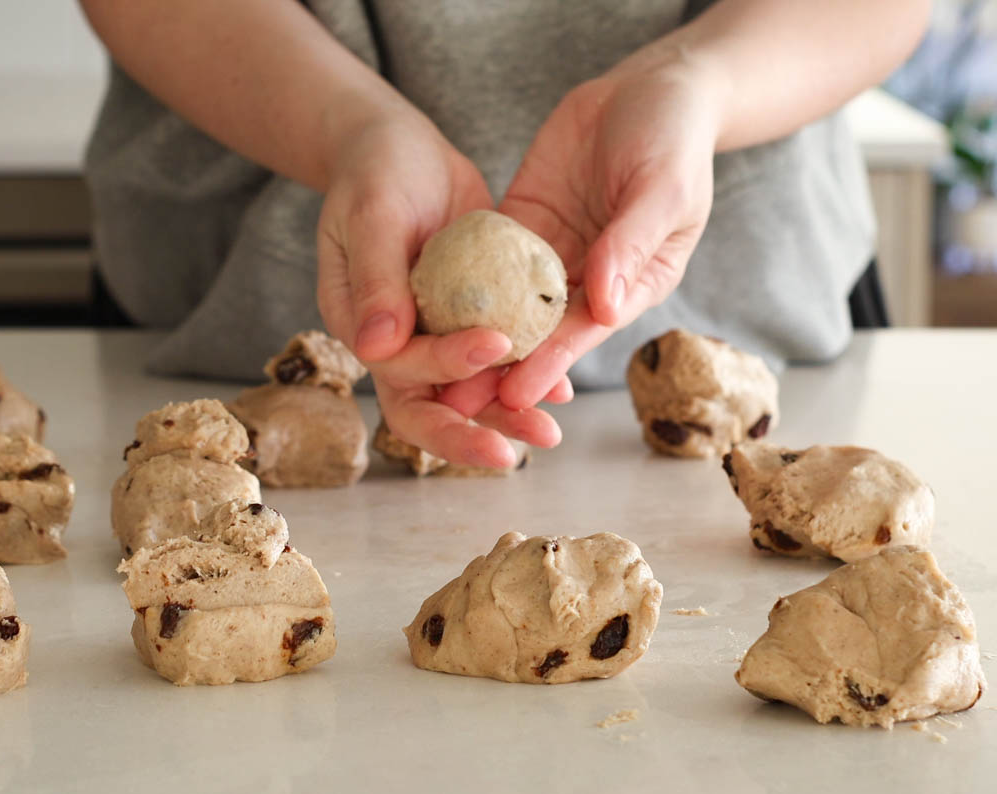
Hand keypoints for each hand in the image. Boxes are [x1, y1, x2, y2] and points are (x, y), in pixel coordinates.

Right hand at [316, 111, 562, 466]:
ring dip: (507, 413)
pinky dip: (524, 372)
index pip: (399, 367)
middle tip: (527, 444)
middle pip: (428, 406)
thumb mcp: (372, 215)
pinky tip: (562, 388)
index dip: (445, 364)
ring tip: (552, 431)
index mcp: (360, 326)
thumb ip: (375, 279)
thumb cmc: (375, 173)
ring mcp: (431, 336)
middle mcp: (395, 344)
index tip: (495, 344)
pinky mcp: (467, 320)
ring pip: (466, 392)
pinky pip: (494, 360)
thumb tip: (377, 347)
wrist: (399, 151)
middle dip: (474, 430)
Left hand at [440, 55, 718, 415]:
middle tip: (455, 402)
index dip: (548, 364)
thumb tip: (603, 305)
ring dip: (471, 337)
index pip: (583, 332)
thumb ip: (631, 242)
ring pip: (505, 303)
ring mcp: (549, 254)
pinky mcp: (521, 224)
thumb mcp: (663, 187)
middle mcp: (587, 279)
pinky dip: (459, 283)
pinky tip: (424, 308)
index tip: (514, 394)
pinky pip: (486, 256)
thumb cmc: (673, 137)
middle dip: (499, 367)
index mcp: (630, 283)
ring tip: (430, 370)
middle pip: (537, 331)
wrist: (648, 87)